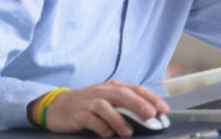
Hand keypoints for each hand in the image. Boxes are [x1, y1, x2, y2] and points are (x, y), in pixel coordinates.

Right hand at [27, 80, 169, 136]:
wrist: (56, 105)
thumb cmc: (88, 104)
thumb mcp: (109, 100)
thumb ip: (126, 105)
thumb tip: (149, 116)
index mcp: (114, 87)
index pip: (136, 89)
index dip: (151, 98)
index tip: (164, 109)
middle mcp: (104, 91)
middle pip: (123, 94)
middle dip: (139, 104)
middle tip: (151, 114)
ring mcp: (90, 101)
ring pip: (106, 106)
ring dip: (119, 118)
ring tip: (129, 131)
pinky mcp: (78, 114)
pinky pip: (90, 119)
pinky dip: (100, 126)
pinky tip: (108, 133)